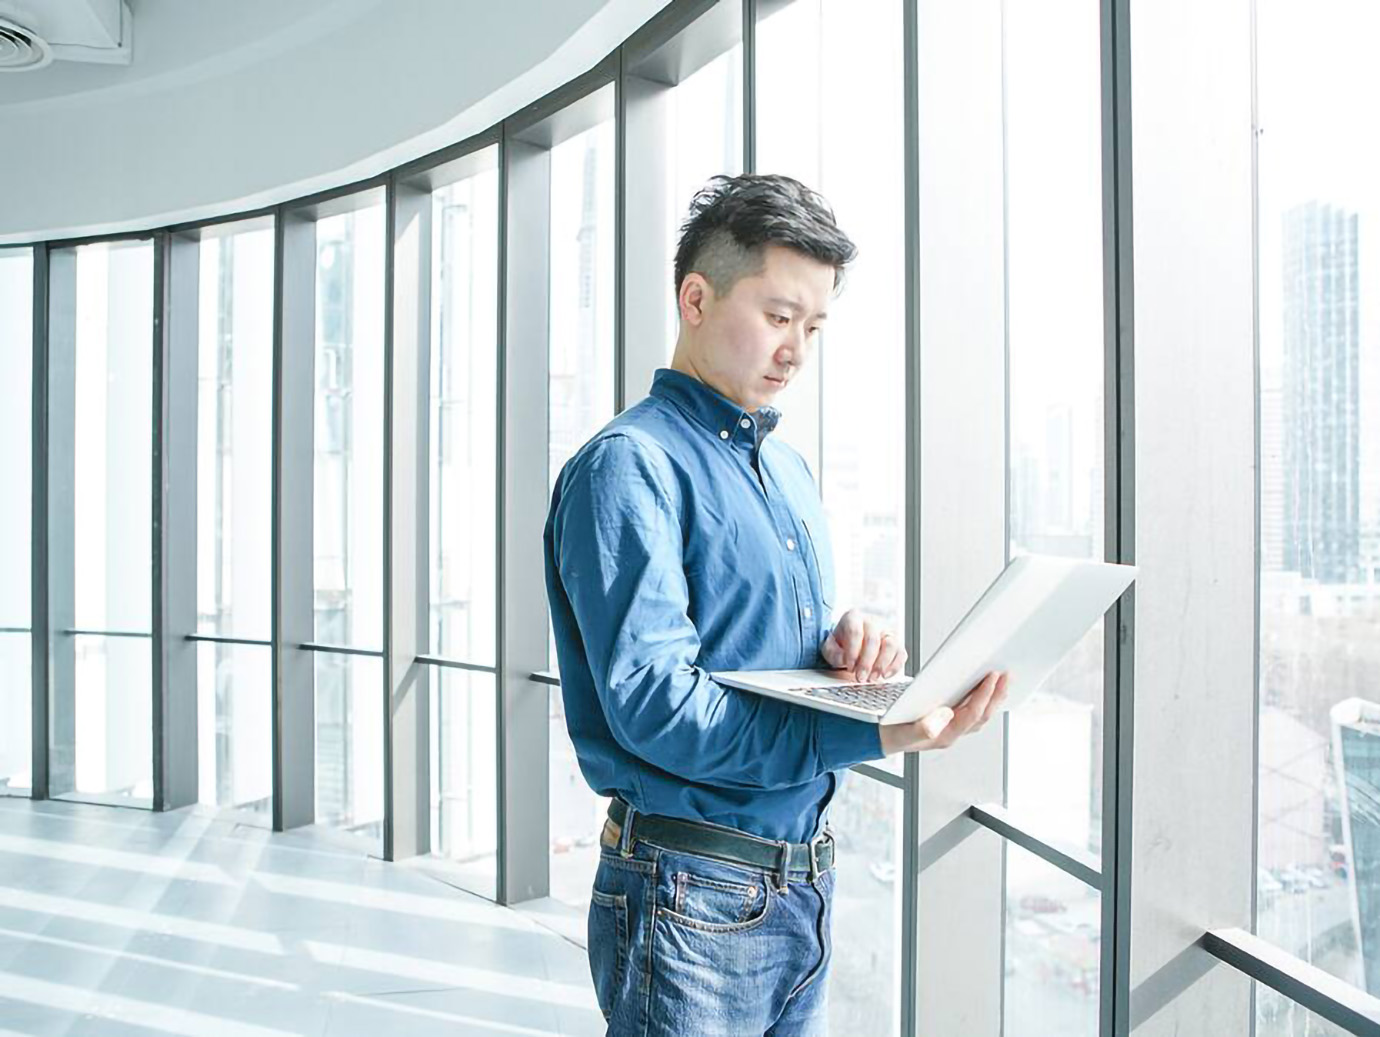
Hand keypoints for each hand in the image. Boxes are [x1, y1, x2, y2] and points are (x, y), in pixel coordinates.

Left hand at [820, 609, 907, 683]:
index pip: (855, 632)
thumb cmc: (842, 644)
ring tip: (872, 678)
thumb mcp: (830, 647)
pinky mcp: (897, 644)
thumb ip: (832, 652)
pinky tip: (884, 675)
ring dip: (881, 664)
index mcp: (854, 618)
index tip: (849, 667)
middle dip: (866, 662)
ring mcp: (887, 632)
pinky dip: (894, 666)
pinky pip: (901, 654)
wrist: (852, 643)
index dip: (853, 651)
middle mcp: (872, 622)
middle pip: (873, 639)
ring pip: (890, 645)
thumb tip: (842, 659)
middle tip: (860, 677)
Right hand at [879, 671, 1008, 754]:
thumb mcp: (903, 731)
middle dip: (997, 695)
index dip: (985, 695)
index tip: (993, 676)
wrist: (881, 739)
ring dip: (993, 698)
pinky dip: (982, 700)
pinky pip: (972, 712)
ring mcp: (951, 730)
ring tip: (1002, 681)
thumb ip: (924, 728)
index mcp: (945, 735)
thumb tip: (946, 714)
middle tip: (1006, 675)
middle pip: (983, 715)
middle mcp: (952, 734)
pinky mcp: (948, 723)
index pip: (972, 714)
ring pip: (980, 715)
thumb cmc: (892, 733)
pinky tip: (983, 690)